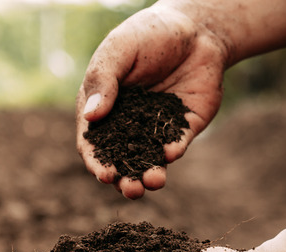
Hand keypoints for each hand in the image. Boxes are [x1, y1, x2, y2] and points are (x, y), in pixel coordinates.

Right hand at [76, 2, 228, 198]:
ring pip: (150, 160)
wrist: (195, 27)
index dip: (97, 162)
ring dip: (149, 175)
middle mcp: (128, 124)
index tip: (104, 174)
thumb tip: (90, 117)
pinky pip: (177, 144)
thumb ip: (104, 81)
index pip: (94, 143)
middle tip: (130, 189)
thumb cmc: (148, 34)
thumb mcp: (119, 50)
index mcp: (103, 109)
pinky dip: (173, 151)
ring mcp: (156, 128)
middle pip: (122, 160)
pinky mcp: (184, 127)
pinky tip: (170, 153)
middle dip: (125, 179)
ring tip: (153, 182)